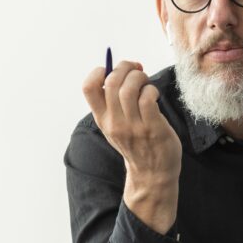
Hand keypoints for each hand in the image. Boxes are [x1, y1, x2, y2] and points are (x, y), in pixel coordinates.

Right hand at [82, 60, 181, 232]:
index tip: (112, 70)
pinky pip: (148, 99)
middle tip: (136, 69)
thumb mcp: (116, 126)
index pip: (88, 88)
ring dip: (140, 77)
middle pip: (112, 82)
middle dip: (125, 68)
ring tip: (146, 83)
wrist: (153, 174)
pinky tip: (154, 95)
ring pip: (129, 89)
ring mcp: (133, 127)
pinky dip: (151, 90)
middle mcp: (114, 123)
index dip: (99, 71)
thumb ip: (114, 103)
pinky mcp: (152, 128)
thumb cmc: (138, 144)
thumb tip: (122, 69)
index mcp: (102, 119)